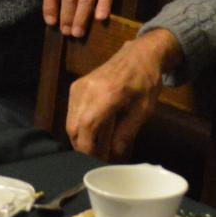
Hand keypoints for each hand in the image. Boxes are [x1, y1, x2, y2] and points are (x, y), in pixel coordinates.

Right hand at [66, 28, 182, 158]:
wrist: (138, 55)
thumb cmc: (145, 81)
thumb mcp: (144, 109)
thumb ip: (127, 132)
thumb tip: (114, 155)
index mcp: (106, 94)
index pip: (86, 127)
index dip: (88, 148)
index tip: (97, 161)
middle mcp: (87, 89)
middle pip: (73, 127)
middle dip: (82, 146)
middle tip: (98, 158)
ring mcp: (79, 86)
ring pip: (70, 121)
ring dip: (80, 137)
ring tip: (97, 147)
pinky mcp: (76, 85)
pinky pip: (71, 112)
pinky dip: (79, 126)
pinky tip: (93, 132)